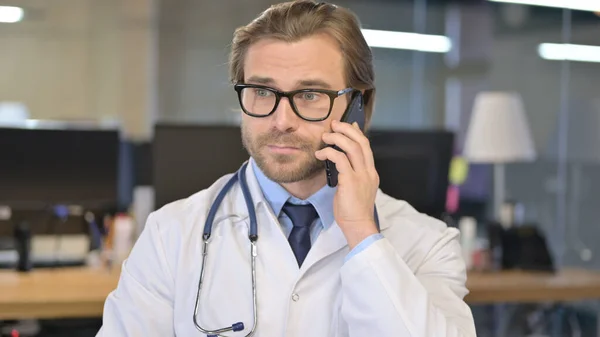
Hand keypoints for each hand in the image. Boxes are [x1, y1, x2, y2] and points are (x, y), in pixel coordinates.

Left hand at [314, 120, 379, 248]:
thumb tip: (340, 161)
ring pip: (352, 147)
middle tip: (334, 124)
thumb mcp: (355, 189)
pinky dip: (329, 152)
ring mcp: (361, 176)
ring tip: (325, 136)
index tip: (348, 124)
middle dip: (347, 129)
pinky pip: (339, 159)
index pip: (366, 146)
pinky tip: (320, 154)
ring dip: (337, 138)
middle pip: (361, 142)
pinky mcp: (350, 181)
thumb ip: (351, 174)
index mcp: (371, 173)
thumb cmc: (353, 211)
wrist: (358, 226)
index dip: (357, 132)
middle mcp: (369, 171)